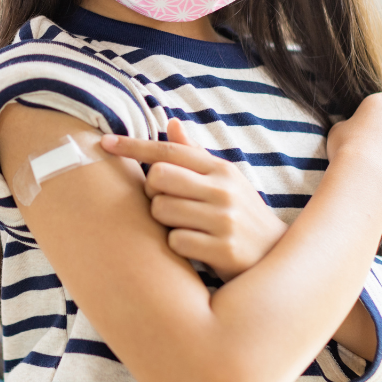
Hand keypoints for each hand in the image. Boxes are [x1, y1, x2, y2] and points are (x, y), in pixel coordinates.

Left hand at [102, 119, 287, 280]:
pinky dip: (178, 246)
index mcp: (220, 168)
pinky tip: (196, 248)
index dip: (132, 146)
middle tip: (167, 202)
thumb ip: (195, 154)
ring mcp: (225, 220)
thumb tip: (173, 121)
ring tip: (186, 227)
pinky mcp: (224, 250)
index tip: (104, 142)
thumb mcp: (224, 180)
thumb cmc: (240, 214)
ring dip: (164, 221)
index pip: (167, 150)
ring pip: (161, 210)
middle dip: (153, 191)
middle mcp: (224, 189)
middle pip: (157, 176)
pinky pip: (174, 241)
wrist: (277, 259)